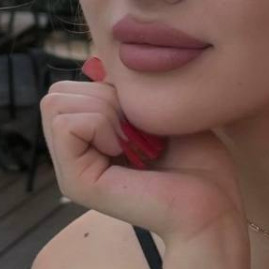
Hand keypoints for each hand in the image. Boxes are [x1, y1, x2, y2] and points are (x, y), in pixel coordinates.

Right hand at [40, 55, 247, 247]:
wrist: (212, 204)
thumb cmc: (197, 158)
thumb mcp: (152, 107)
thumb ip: (119, 89)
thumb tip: (93, 64)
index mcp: (88, 140)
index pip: (66, 88)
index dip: (106, 88)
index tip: (141, 116)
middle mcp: (73, 157)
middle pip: (56, 93)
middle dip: (102, 96)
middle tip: (136, 129)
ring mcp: (70, 172)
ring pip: (56, 104)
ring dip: (104, 110)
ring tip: (133, 141)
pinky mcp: (75, 183)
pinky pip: (66, 124)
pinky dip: (101, 124)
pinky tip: (127, 149)